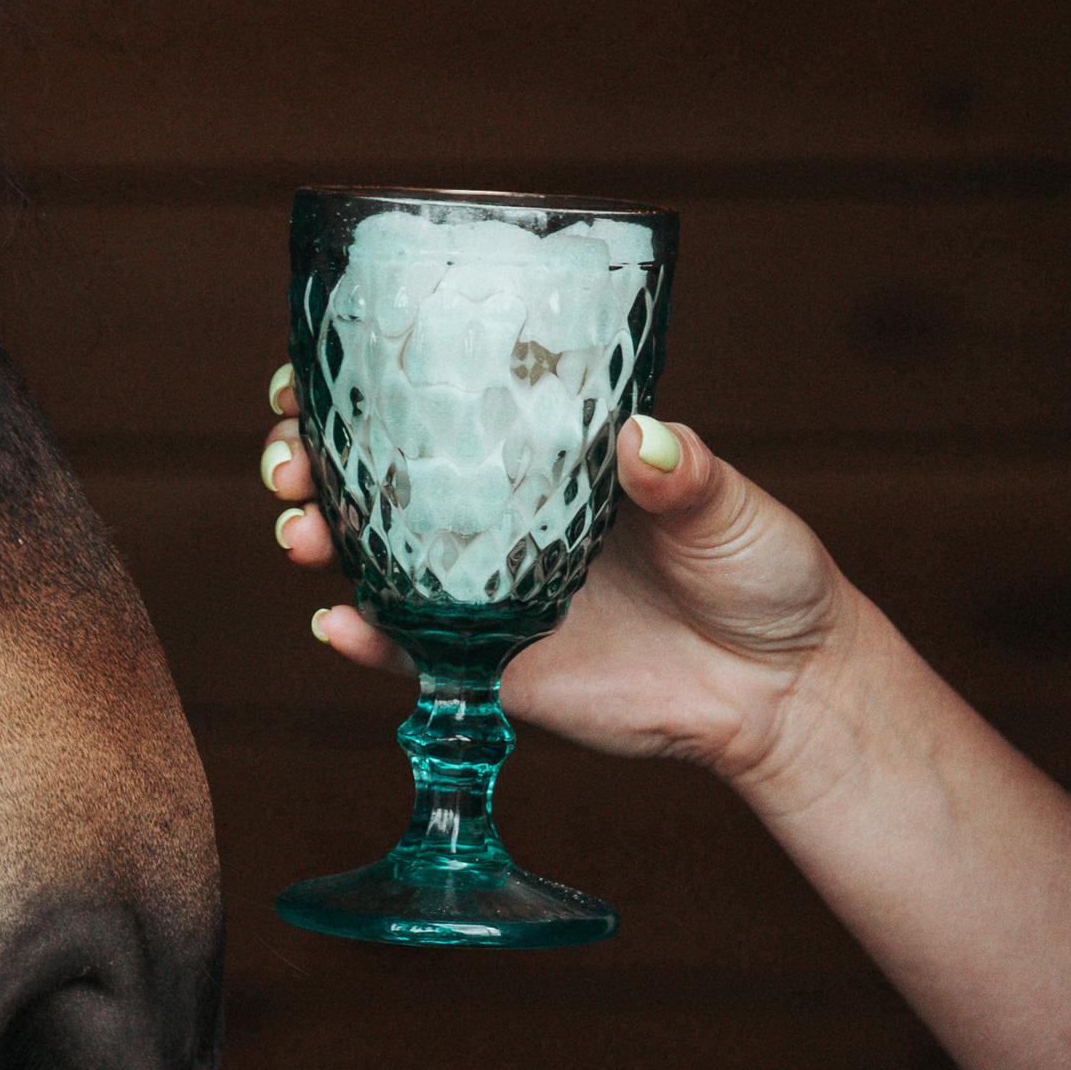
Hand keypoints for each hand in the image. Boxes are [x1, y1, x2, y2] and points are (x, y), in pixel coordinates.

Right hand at [260, 364, 853, 786]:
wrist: (781, 691)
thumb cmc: (761, 573)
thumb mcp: (731, 508)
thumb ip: (686, 474)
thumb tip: (644, 438)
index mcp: (542, 454)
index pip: (431, 404)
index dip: (355, 388)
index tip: (312, 377)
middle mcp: (497, 515)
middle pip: (370, 476)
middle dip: (306, 461)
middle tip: (289, 463)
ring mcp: (484, 591)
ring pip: (370, 558)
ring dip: (317, 538)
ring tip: (301, 534)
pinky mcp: (489, 666)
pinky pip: (407, 653)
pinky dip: (361, 639)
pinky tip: (335, 624)